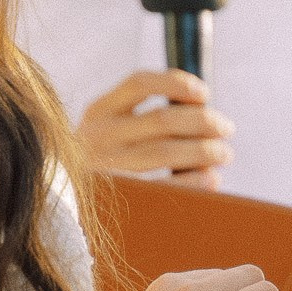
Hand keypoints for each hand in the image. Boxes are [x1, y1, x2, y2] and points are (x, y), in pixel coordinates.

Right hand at [77, 68, 234, 184]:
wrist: (65, 206)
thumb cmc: (105, 164)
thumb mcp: (111, 132)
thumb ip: (145, 117)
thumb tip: (203, 110)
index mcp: (99, 111)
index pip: (140, 83)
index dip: (177, 83)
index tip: (205, 93)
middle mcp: (97, 136)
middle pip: (162, 119)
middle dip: (203, 121)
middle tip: (226, 129)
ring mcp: (105, 168)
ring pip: (165, 151)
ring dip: (204, 150)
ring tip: (224, 154)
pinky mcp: (117, 197)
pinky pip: (164, 186)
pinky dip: (193, 181)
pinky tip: (210, 179)